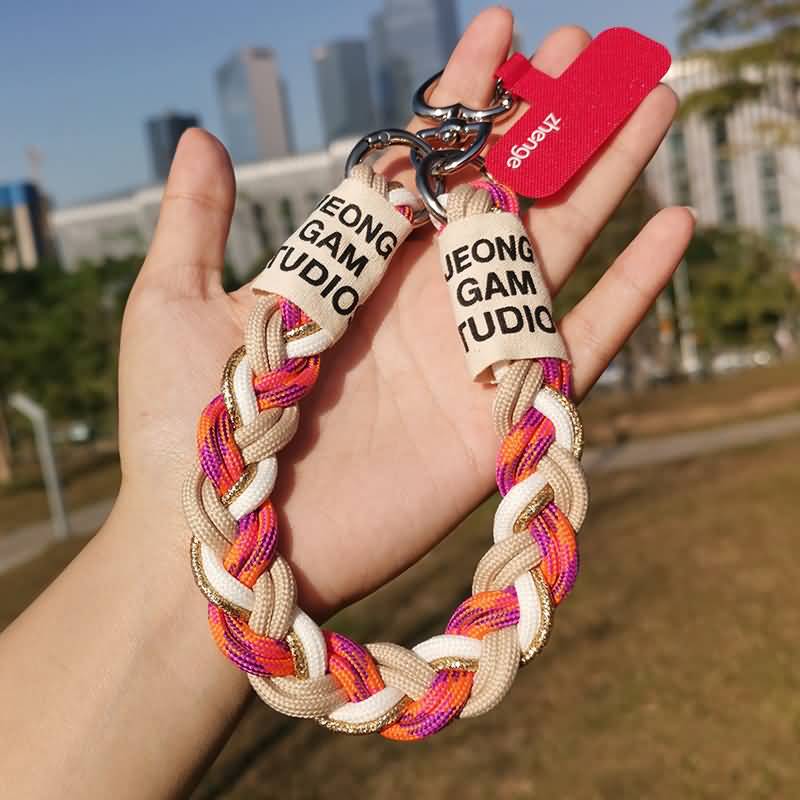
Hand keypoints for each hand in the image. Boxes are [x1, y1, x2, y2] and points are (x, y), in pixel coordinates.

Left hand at [119, 8, 692, 620]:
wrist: (224, 548)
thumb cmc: (182, 433)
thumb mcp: (175, 305)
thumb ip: (197, 221)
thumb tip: (200, 135)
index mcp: (357, 268)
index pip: (425, 166)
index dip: (463, 100)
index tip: (499, 32)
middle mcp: (418, 303)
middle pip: (502, 192)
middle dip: (548, 120)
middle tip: (592, 49)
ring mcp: (464, 357)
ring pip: (555, 247)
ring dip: (604, 174)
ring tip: (648, 101)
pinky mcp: (499, 418)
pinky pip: (582, 343)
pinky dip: (631, 288)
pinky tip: (673, 224)